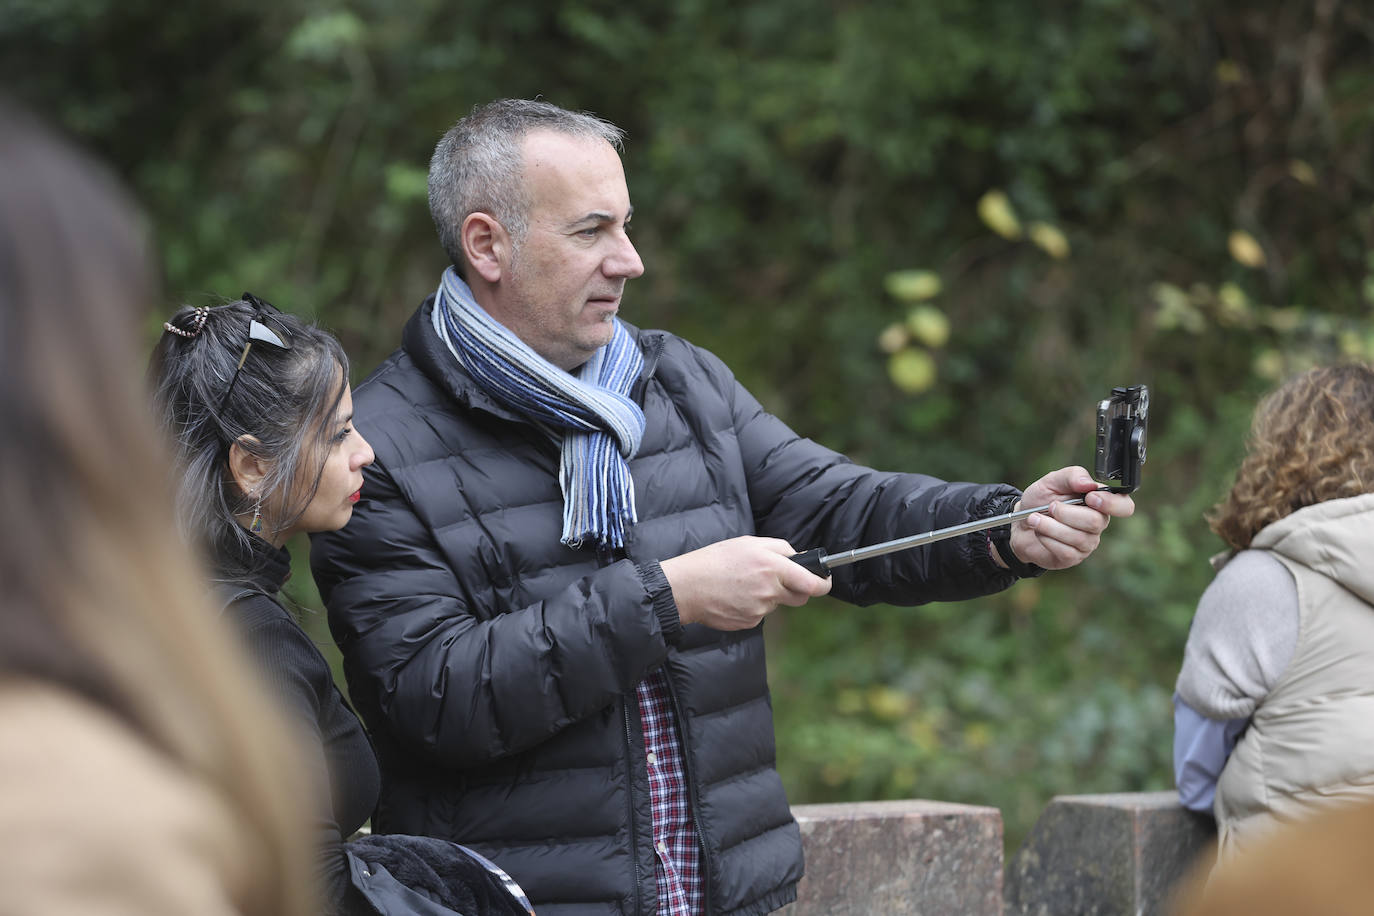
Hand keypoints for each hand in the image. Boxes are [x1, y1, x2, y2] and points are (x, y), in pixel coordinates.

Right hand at [660, 536, 832, 629]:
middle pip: (799, 597)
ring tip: (743, 584)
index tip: (825, 581)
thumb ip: (780, 548)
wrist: (686, 587)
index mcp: (772, 567)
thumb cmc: (715, 560)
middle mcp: (769, 591)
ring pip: (777, 604)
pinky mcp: (749, 622)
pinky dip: (753, 606)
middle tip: (777, 579)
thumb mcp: (748, 543)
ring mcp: (759, 609)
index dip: (823, 583)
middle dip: (796, 589)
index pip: (812, 583)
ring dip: (768, 595)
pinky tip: (735, 596)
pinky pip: (760, 614)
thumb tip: (799, 559)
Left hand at [999, 466, 1134, 570]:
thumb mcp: (1051, 481)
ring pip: (1079, 538)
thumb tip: (1088, 483)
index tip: (1089, 497)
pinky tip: (1039, 532)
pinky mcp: (1073, 557)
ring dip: (1050, 526)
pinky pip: (1066, 551)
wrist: (1019, 523)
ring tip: (1035, 518)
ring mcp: (1087, 542)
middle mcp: (1098, 523)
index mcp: (1099, 502)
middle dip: (1066, 513)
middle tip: (1050, 506)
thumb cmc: (1040, 501)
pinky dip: (1048, 539)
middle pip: (1096, 522)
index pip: (1124, 506)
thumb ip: (1071, 476)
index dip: (1111, 504)